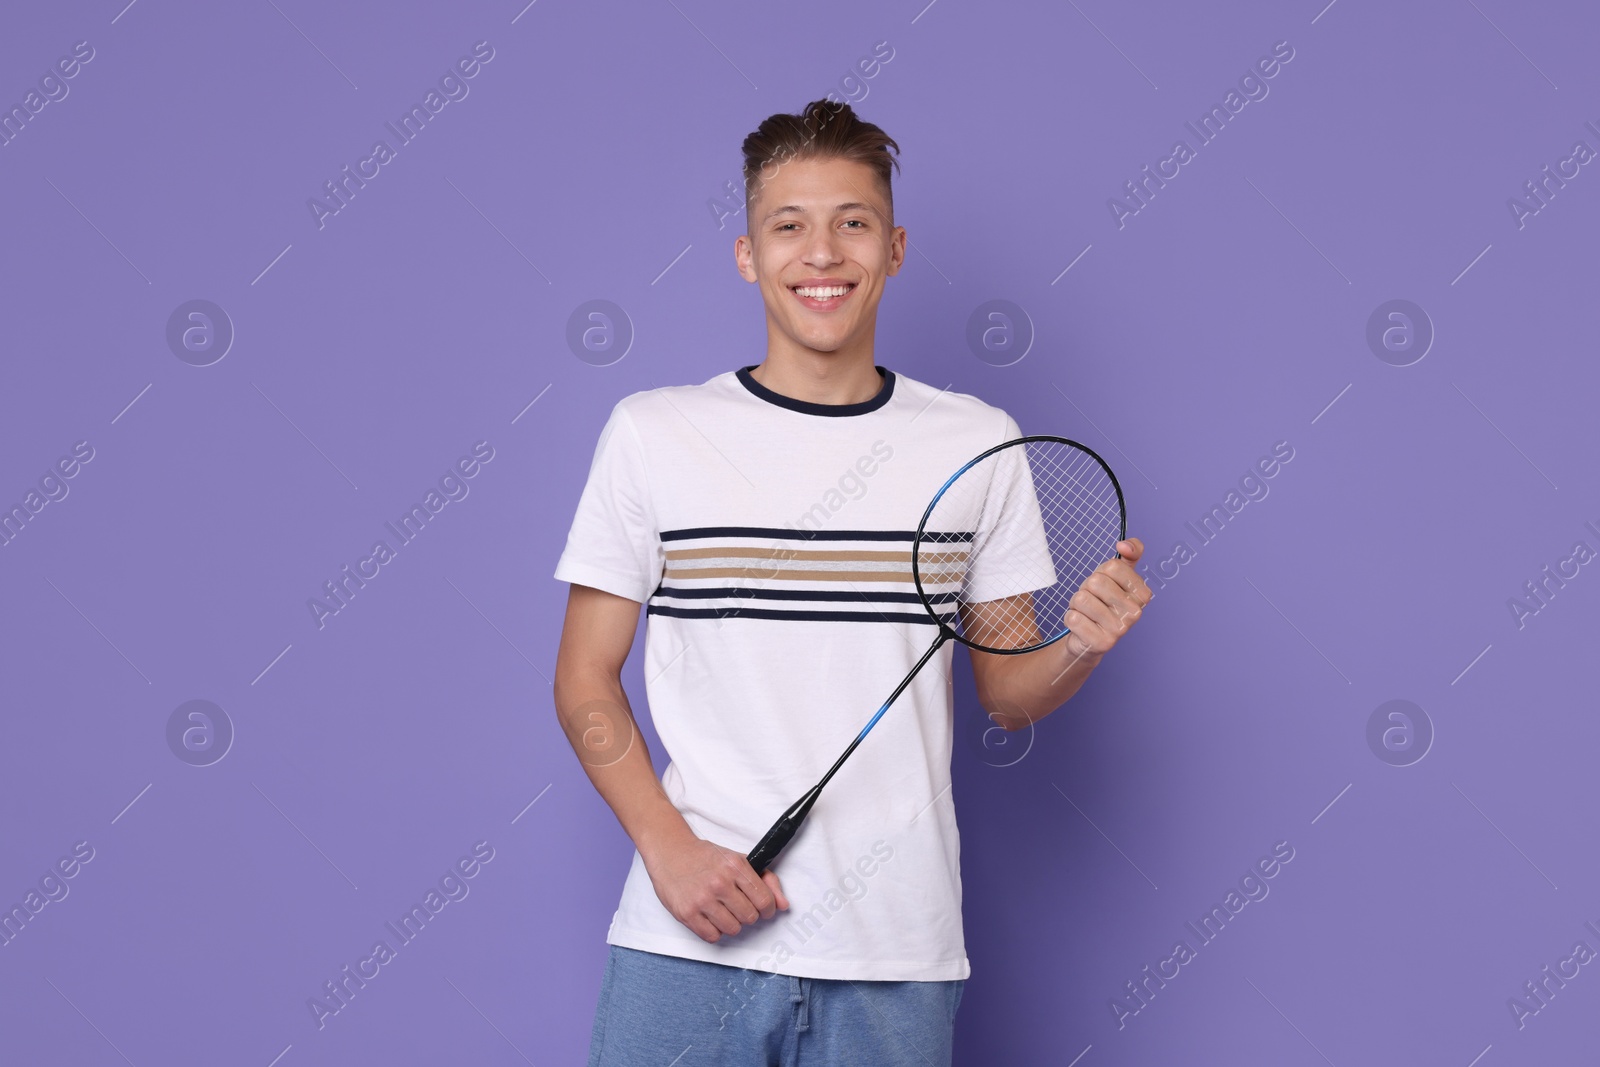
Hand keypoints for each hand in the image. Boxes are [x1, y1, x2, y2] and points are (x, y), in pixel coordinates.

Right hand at [643, 835, 789, 943]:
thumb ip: (766, 880)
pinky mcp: (686, 913)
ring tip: (722, 911)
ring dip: (731, 923)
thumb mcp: (738, 860)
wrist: (670, 851)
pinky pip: (712, 936)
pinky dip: (714, 931)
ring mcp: (702, 899)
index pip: (765, 901)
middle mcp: (719, 882)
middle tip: (738, 906)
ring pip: (733, 929)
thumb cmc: (706, 857)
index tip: (762, 908)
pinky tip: (710, 917)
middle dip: (747, 915)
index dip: (767, 909)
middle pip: (750, 918)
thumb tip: (784, 905)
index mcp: (735, 867)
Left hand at [1062, 537, 1152, 658]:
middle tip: (1093, 600)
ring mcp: (1120, 630)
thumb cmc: (1103, 602)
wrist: (1089, 637)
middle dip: (1086, 588)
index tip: (1106, 585)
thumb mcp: (1119, 575)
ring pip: (1082, 598)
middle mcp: (1136, 613)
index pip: (1113, 566)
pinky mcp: (1102, 643)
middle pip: (1096, 582)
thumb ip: (1130, 554)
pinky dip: (1071, 618)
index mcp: (1143, 594)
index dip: (1101, 572)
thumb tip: (1124, 545)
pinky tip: (1082, 626)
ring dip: (1076, 604)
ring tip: (1086, 613)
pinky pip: (1073, 618)